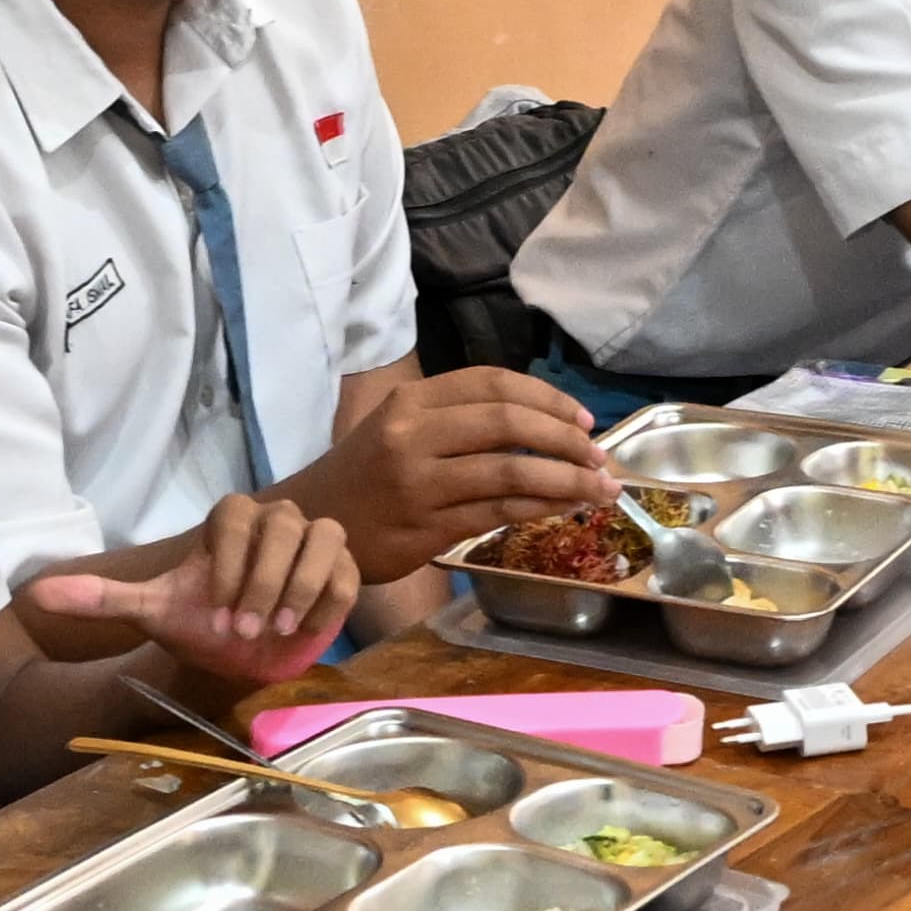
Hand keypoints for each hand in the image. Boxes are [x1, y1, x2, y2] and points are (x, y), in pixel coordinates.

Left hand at [29, 495, 358, 683]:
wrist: (237, 657)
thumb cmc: (199, 625)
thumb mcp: (150, 613)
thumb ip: (101, 600)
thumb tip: (37, 593)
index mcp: (232, 522)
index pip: (236, 516)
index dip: (230, 564)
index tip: (215, 613)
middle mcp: (276, 521)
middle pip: (284, 525)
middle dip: (264, 581)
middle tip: (245, 629)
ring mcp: (313, 543)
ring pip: (323, 537)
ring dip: (300, 585)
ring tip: (279, 629)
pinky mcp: (342, 572)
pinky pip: (347, 574)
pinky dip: (327, 602)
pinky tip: (303, 632)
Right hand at [303, 371, 611, 575]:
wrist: (310, 523)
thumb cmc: (365, 474)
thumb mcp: (400, 428)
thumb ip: (459, 422)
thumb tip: (543, 427)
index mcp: (412, 400)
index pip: (494, 383)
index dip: (547, 398)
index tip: (583, 419)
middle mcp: (414, 433)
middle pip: (508, 422)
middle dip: (566, 438)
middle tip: (599, 456)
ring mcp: (420, 482)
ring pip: (511, 471)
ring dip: (567, 480)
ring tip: (600, 489)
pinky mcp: (426, 526)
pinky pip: (498, 511)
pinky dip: (540, 508)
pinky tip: (565, 509)